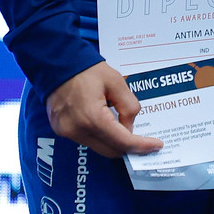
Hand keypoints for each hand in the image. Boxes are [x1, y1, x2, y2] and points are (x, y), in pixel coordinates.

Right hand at [45, 62, 163, 158]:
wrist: (57, 63)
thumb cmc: (87, 70)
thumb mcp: (116, 82)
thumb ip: (128, 106)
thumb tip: (130, 126)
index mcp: (93, 118)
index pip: (122, 142)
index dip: (141, 146)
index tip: (156, 145)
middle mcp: (77, 130)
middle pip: (110, 150)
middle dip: (130, 148)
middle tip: (145, 141)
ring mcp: (67, 132)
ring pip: (98, 147)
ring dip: (114, 142)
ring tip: (127, 129)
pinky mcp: (60, 130)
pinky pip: (86, 140)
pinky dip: (101, 136)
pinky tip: (109, 124)